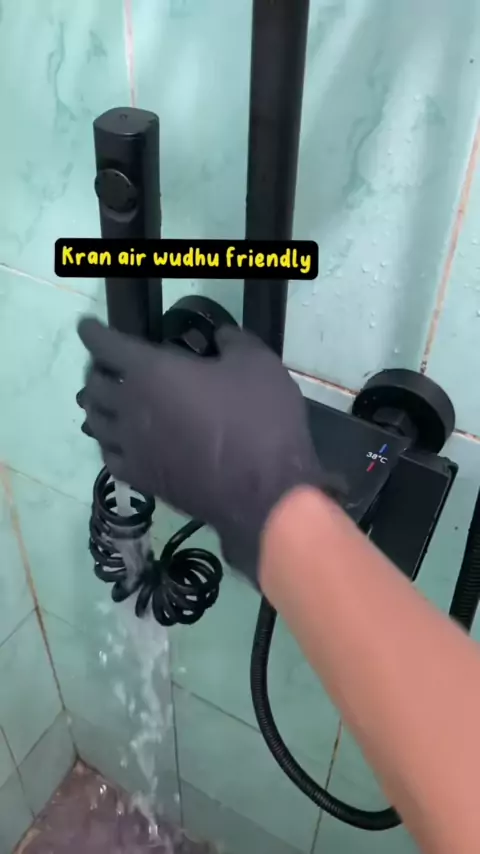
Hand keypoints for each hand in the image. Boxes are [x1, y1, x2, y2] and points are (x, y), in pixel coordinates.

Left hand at [77, 318, 329, 582]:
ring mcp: (133, 447)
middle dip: (97, 370)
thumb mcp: (258, 364)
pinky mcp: (142, 479)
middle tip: (108, 366)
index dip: (94, 333)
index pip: (107, 346)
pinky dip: (109, 443)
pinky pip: (110, 457)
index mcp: (152, 371)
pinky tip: (119, 442)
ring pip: (96, 422)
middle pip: (95, 385)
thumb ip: (233, 342)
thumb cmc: (261, 420)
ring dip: (97, 407)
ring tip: (106, 402)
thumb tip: (220, 337)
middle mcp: (130, 407)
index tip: (87, 328)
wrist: (265, 491)